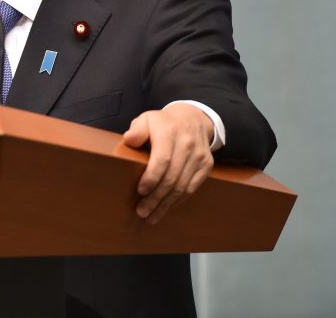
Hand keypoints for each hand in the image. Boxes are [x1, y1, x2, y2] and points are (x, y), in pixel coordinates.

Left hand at [122, 103, 214, 224]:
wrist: (192, 118)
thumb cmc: (162, 123)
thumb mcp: (147, 119)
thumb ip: (137, 129)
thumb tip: (129, 139)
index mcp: (169, 132)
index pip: (162, 159)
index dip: (152, 177)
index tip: (140, 191)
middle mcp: (187, 145)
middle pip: (172, 177)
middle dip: (156, 198)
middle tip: (142, 212)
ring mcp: (199, 156)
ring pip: (182, 186)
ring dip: (166, 205)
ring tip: (151, 217)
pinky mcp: (206, 165)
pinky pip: (192, 188)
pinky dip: (178, 201)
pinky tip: (167, 209)